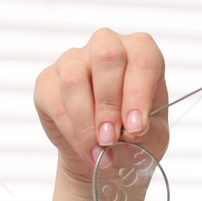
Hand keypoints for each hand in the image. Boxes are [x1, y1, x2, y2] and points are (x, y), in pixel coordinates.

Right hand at [34, 28, 168, 189]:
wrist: (107, 155)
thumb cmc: (135, 136)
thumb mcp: (153, 136)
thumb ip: (147, 129)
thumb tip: (130, 129)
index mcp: (141, 51)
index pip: (143, 60)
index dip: (139, 94)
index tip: (136, 128)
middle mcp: (108, 45)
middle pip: (106, 57)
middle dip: (108, 104)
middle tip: (111, 139)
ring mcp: (74, 60)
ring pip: (75, 80)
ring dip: (86, 121)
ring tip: (98, 151)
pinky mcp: (48, 79)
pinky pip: (54, 100)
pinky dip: (71, 130)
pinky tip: (85, 149)